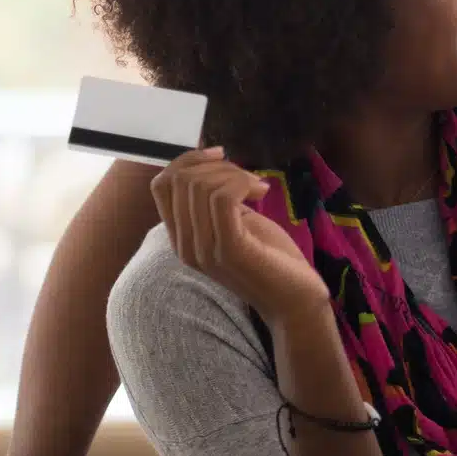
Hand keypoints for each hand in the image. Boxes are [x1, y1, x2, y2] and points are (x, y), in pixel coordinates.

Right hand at [152, 148, 328, 322]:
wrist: (295, 300)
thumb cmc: (270, 258)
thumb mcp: (237, 222)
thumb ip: (218, 200)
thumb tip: (210, 161)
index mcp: (182, 237)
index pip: (161, 184)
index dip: (187, 160)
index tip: (219, 155)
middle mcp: (185, 245)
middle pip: (180, 180)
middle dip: (217, 165)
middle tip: (248, 178)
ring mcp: (204, 249)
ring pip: (200, 186)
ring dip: (233, 174)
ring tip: (258, 187)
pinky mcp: (229, 249)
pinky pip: (222, 198)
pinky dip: (241, 183)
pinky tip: (262, 192)